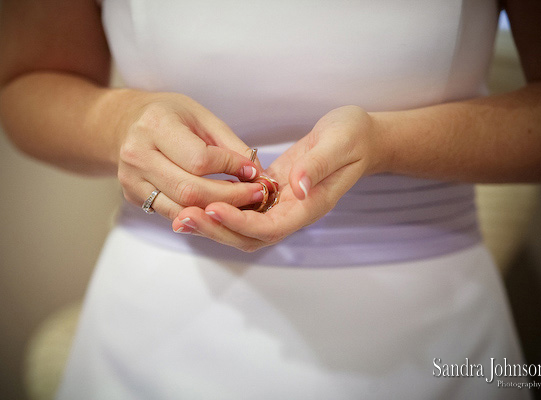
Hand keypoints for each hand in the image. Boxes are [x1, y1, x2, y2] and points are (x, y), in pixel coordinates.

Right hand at [116, 92, 264, 219]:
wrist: (124, 123)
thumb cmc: (167, 115)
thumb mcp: (200, 116)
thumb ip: (229, 143)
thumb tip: (256, 172)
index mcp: (155, 126)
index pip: (199, 159)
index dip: (231, 167)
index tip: (252, 171)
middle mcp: (137, 154)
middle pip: (191, 190)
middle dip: (230, 196)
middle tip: (255, 194)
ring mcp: (132, 178)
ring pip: (181, 207)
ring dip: (216, 210)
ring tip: (240, 202)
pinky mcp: (132, 195)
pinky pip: (171, 213)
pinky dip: (198, 213)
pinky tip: (216, 206)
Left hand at [171, 105, 384, 250]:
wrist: (360, 137)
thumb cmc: (353, 137)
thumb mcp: (340, 143)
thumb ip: (318, 166)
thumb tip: (297, 187)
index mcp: (310, 206)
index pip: (271, 227)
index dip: (240, 223)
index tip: (212, 208)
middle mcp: (293, 211)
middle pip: (250, 236)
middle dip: (216, 230)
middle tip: (182, 217)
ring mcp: (281, 204)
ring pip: (243, 226)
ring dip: (212, 224)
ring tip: (180, 214)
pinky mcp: (272, 192)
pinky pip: (243, 208)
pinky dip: (220, 208)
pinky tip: (196, 199)